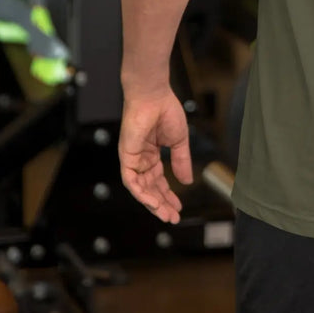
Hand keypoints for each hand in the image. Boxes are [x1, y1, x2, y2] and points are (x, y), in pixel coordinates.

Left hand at [118, 87, 193, 222]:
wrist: (154, 95)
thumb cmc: (165, 111)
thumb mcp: (178, 141)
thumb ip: (182, 161)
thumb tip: (187, 181)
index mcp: (152, 154)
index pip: (159, 181)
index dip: (168, 195)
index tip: (178, 207)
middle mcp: (140, 159)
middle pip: (150, 188)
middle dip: (162, 203)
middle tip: (173, 217)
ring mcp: (132, 159)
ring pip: (140, 188)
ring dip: (152, 203)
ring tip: (165, 214)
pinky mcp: (126, 157)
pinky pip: (131, 181)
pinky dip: (141, 193)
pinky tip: (153, 202)